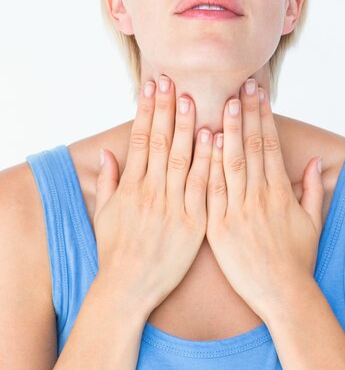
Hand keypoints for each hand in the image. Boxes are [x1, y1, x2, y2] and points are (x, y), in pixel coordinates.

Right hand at [94, 75, 212, 313]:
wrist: (128, 289)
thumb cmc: (115, 252)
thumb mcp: (105, 214)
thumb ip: (109, 181)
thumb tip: (107, 152)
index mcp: (131, 187)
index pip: (140, 139)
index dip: (147, 111)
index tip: (152, 87)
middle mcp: (151, 192)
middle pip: (160, 142)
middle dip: (166, 109)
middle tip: (172, 80)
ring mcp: (172, 206)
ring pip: (181, 158)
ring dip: (187, 126)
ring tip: (192, 98)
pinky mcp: (193, 223)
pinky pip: (202, 187)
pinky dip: (207, 161)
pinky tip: (214, 138)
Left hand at [206, 79, 323, 319]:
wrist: (282, 296)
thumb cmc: (298, 259)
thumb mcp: (312, 222)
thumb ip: (311, 189)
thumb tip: (312, 161)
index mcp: (280, 193)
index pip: (269, 145)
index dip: (263, 116)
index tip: (257, 93)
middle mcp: (259, 197)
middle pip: (250, 147)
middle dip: (245, 114)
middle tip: (238, 85)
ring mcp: (238, 211)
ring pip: (230, 163)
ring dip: (225, 131)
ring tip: (220, 103)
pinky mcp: (219, 228)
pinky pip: (211, 191)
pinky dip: (207, 166)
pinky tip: (202, 143)